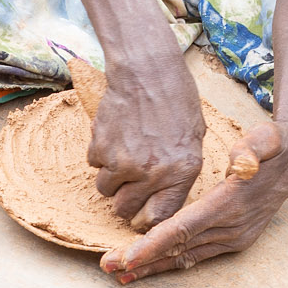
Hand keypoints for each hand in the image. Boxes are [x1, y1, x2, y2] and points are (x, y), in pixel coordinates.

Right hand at [87, 55, 205, 228]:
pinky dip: (100, 154)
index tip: (144, 212)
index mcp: (182, 172)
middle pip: (125, 209)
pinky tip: (114, 134)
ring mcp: (123, 161)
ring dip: (111, 178)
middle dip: (125, 200)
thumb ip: (180, 170)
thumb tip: (165, 196)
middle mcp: (152, 172)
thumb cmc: (176, 98)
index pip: (159, 217)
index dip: (149, 218)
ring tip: (122, 154)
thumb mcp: (193, 137)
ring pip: (105, 189)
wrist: (147, 70)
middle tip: (129, 184)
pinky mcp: (100, 146)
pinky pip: (93, 164)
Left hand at [99, 122, 287, 281]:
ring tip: (119, 275)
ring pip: (186, 257)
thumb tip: (242, 164)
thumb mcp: (265, 138)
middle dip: (142, 261)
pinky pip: (196, 255)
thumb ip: (254, 148)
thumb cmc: (271, 147)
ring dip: (153, 266)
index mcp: (229, 204)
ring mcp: (234, 238)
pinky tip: (149, 268)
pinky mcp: (233, 241)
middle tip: (107, 267)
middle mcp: (231, 228)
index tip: (125, 257)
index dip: (152, 245)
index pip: (184, 229)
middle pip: (179, 249)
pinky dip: (171, 261)